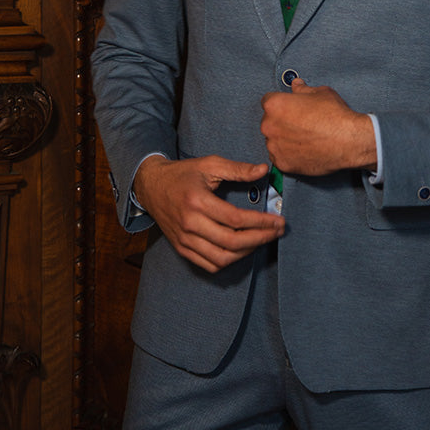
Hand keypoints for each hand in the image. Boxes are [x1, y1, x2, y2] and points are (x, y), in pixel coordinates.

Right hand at [133, 155, 283, 273]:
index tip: (278, 221)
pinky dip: (228, 261)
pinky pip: (209, 264)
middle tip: (277, 232)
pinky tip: (242, 249)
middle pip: (231, 242)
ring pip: (221, 258)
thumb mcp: (210, 164)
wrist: (151, 186)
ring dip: (246, 252)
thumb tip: (263, 170)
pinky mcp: (182, 248)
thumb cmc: (182, 174)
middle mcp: (190, 224)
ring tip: (262, 240)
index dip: (261, 222)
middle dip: (260, 239)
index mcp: (198, 202)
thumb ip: (238, 169)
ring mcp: (185, 239)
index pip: (236, 219)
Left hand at [260, 78, 375, 176]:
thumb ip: (302, 89)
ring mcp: (274, 146)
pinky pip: (280, 157)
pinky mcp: (282, 163)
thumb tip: (297, 85)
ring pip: (274, 140)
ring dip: (284, 139)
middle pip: (269, 121)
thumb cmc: (335, 116)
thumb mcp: (320, 93)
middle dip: (281, 121)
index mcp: (275, 105)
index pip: (268, 101)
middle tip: (301, 124)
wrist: (349, 141)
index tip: (290, 109)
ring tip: (304, 138)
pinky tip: (304, 149)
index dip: (282, 104)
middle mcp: (269, 125)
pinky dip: (289, 154)